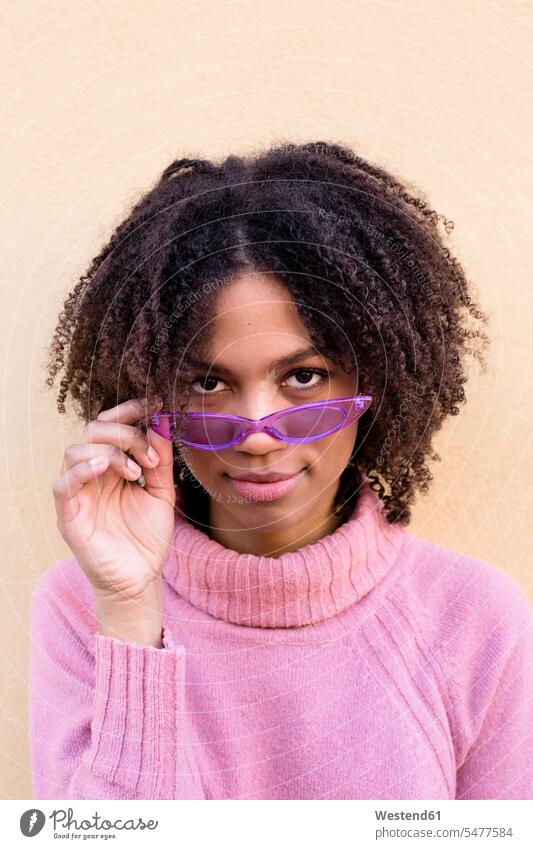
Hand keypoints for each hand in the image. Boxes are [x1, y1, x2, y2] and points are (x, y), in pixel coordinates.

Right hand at [52, 397, 175, 601]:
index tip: (154, 404)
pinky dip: (82, 470)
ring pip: (75, 450)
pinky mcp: (68, 514)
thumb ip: (162, 461)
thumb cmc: (147, 537)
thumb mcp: (162, 493)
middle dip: (125, 433)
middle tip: (150, 456)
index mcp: (112, 466)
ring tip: (136, 472)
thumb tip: (161, 426)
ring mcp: (78, 493)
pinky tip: (106, 470)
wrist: (140, 578)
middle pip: (93, 431)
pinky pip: (63, 484)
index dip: (129, 410)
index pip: (110, 426)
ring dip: (110, 452)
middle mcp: (92, 474)